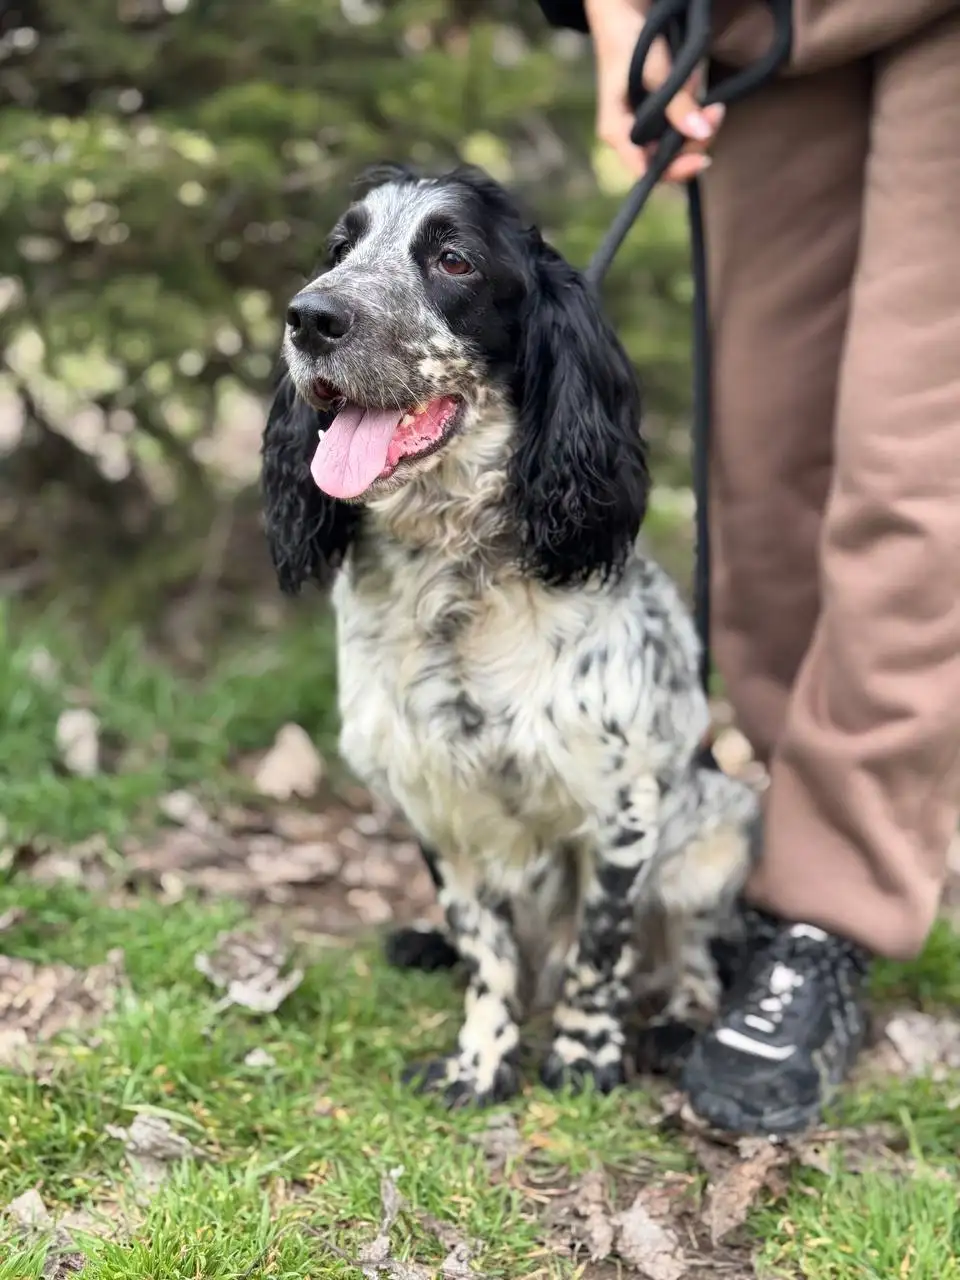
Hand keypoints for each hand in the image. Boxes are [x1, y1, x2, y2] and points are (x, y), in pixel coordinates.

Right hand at [585, 0, 723, 181]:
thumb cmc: (630, 43)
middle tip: (716, 114)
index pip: (644, 169)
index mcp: (616, 131)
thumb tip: (701, 134)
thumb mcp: (656, 70)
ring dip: (700, 132)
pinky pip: (679, 132)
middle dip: (694, 144)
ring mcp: (643, 130)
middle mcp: (628, 138)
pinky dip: (697, 122)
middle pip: (665, 161)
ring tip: (715, 107)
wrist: (625, 19)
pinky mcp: (657, 120)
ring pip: (676, 148)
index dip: (674, 170)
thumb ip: (677, 103)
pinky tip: (707, 106)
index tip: (703, 158)